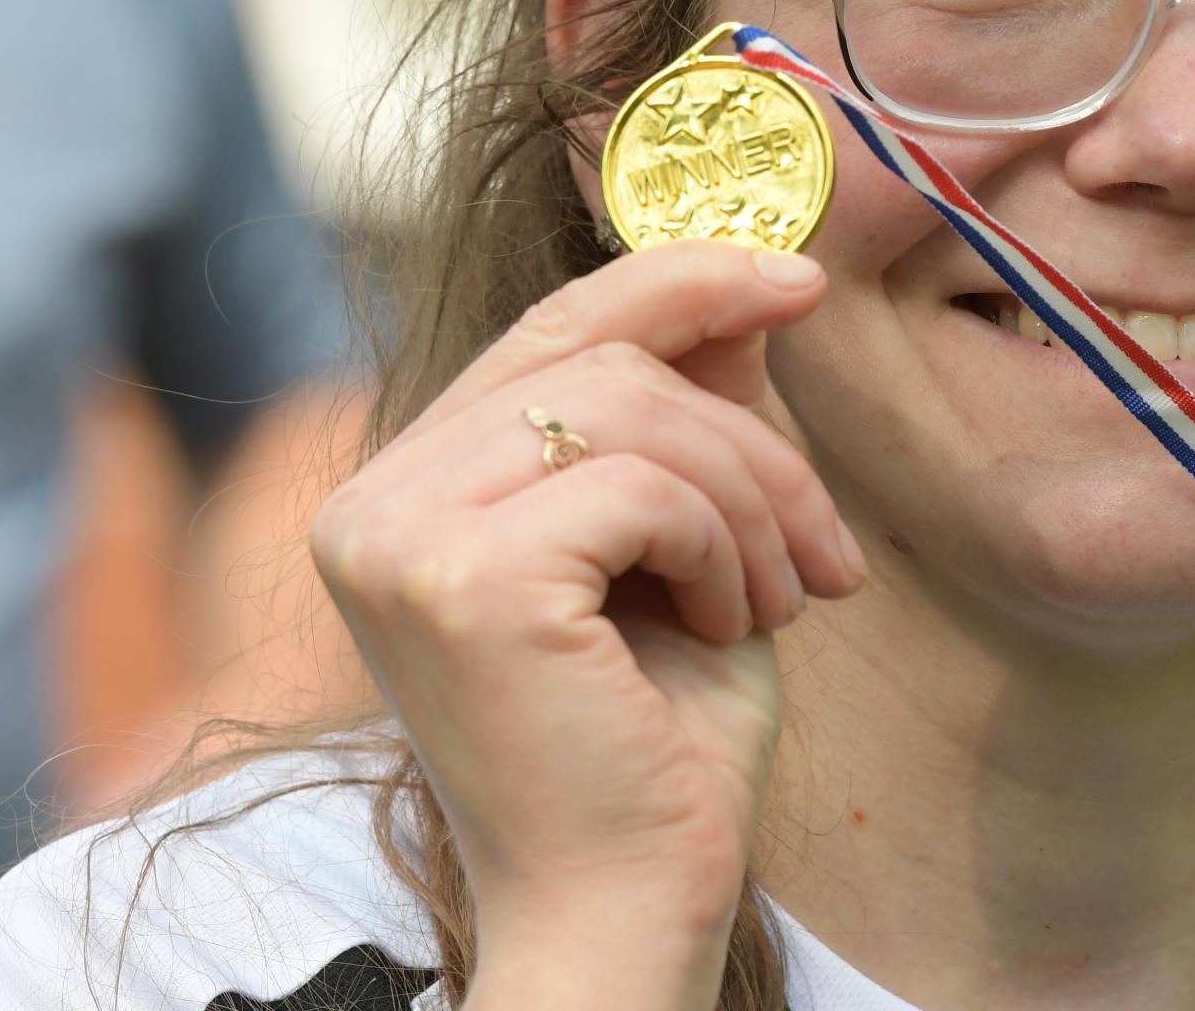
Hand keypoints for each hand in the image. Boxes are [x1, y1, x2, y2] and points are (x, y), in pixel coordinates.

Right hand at [309, 241, 864, 989]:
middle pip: (596, 355)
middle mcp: (372, 504)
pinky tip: (729, 626)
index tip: (797, 280)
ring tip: (783, 599)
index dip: (678, 283)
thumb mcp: (690, 550)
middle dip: (746, 432)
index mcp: (406, 492)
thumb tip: (747, 289)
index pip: (549, 332)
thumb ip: (692, 419)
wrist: (628, 914)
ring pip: (630, 408)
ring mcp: (399, 538)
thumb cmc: (657, 751)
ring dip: (752, 497)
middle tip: (823, 546)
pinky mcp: (460, 582)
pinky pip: (642, 485)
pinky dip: (722, 546)